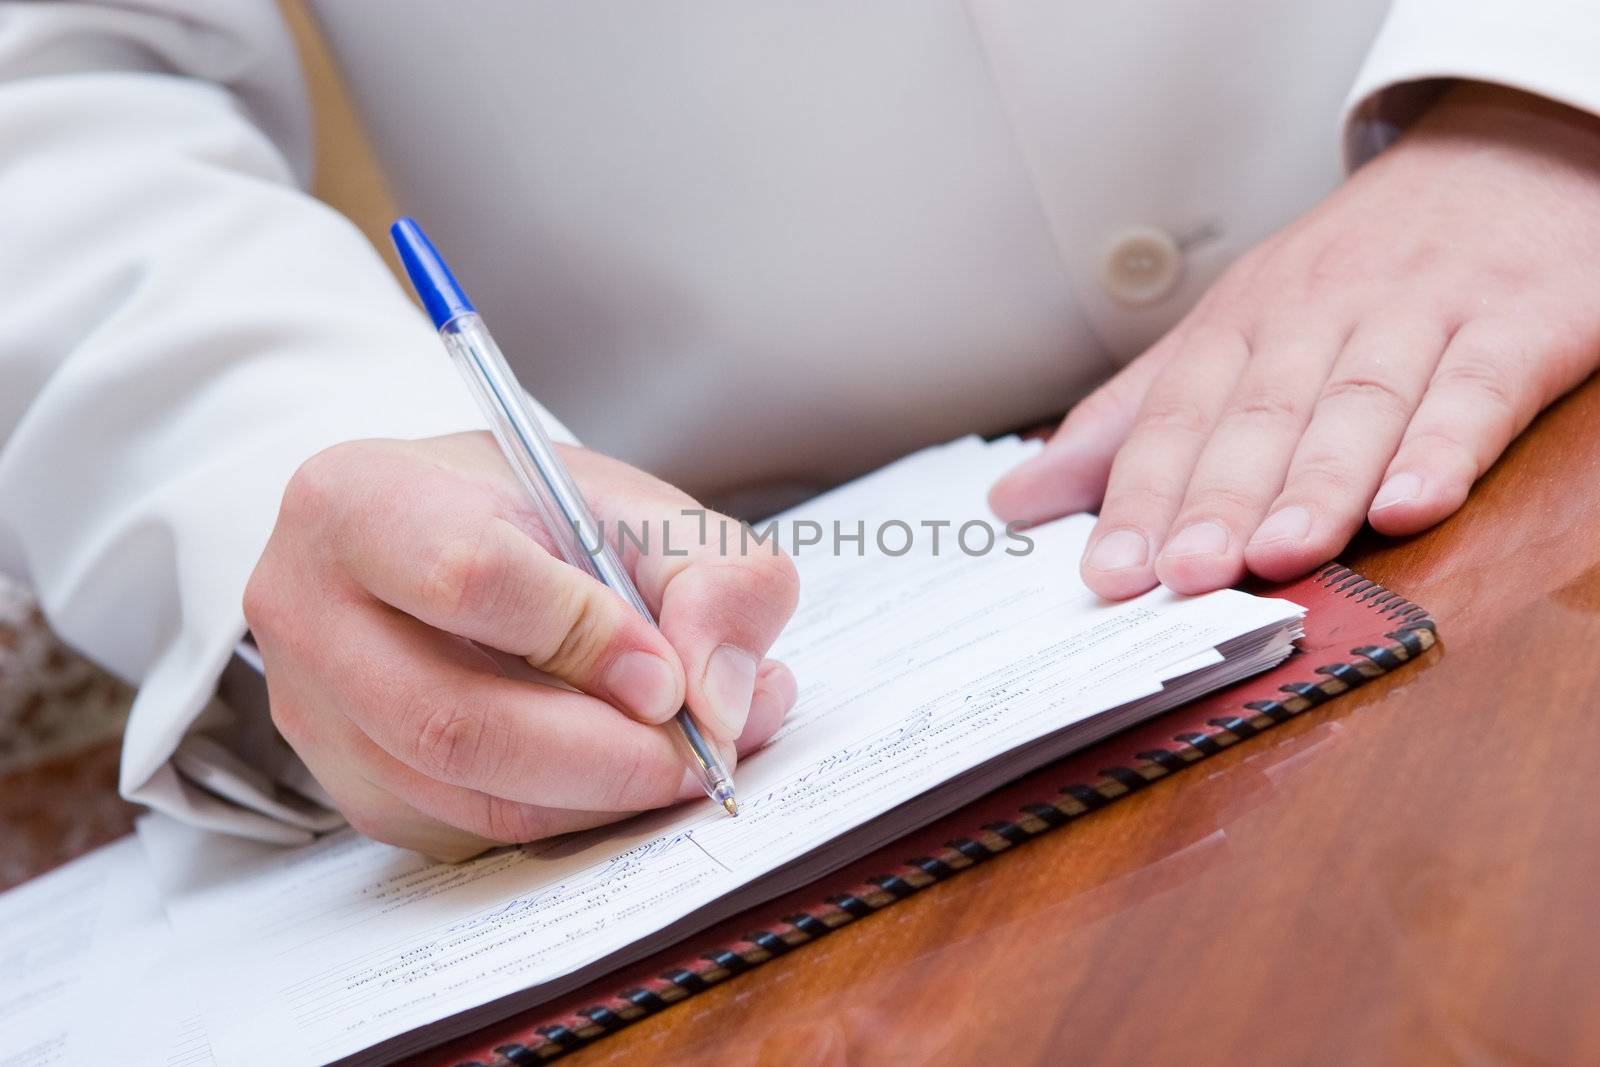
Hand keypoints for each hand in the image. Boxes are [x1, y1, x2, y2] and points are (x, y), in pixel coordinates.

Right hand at [244, 432, 798, 859]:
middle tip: (700, 754)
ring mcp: (313, 712)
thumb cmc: (536, 516)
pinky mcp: (348, 787)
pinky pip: (468, 832)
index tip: (668, 675)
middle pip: (456, 722)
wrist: (445, 542)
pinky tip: (618, 774)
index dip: (587, 640)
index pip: (468, 578)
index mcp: (358, 501)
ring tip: (682, 759)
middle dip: (606, 755)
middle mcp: (305, 611)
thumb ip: (715, 576)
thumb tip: (721, 700)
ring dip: (599, 798)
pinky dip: (566, 818)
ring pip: (466, 796)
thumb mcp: (641, 508)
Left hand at [991, 83, 1599, 597]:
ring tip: (1275, 554)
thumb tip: (1015, 499)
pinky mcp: (1515, 325)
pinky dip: (1443, 447)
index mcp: (1242, 321)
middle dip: (1216, 497)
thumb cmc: (1351, 272)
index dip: (1139, 493)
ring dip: (1314, 483)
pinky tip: (1410, 504)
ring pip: (1358, 404)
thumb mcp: (1231, 329)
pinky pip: (1476, 389)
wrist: (1502, 162)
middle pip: (1259, 414)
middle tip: (1180, 574)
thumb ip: (1129, 422)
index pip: (1177, 414)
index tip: (1108, 571)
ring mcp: (1418, 316)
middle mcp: (1319, 315)